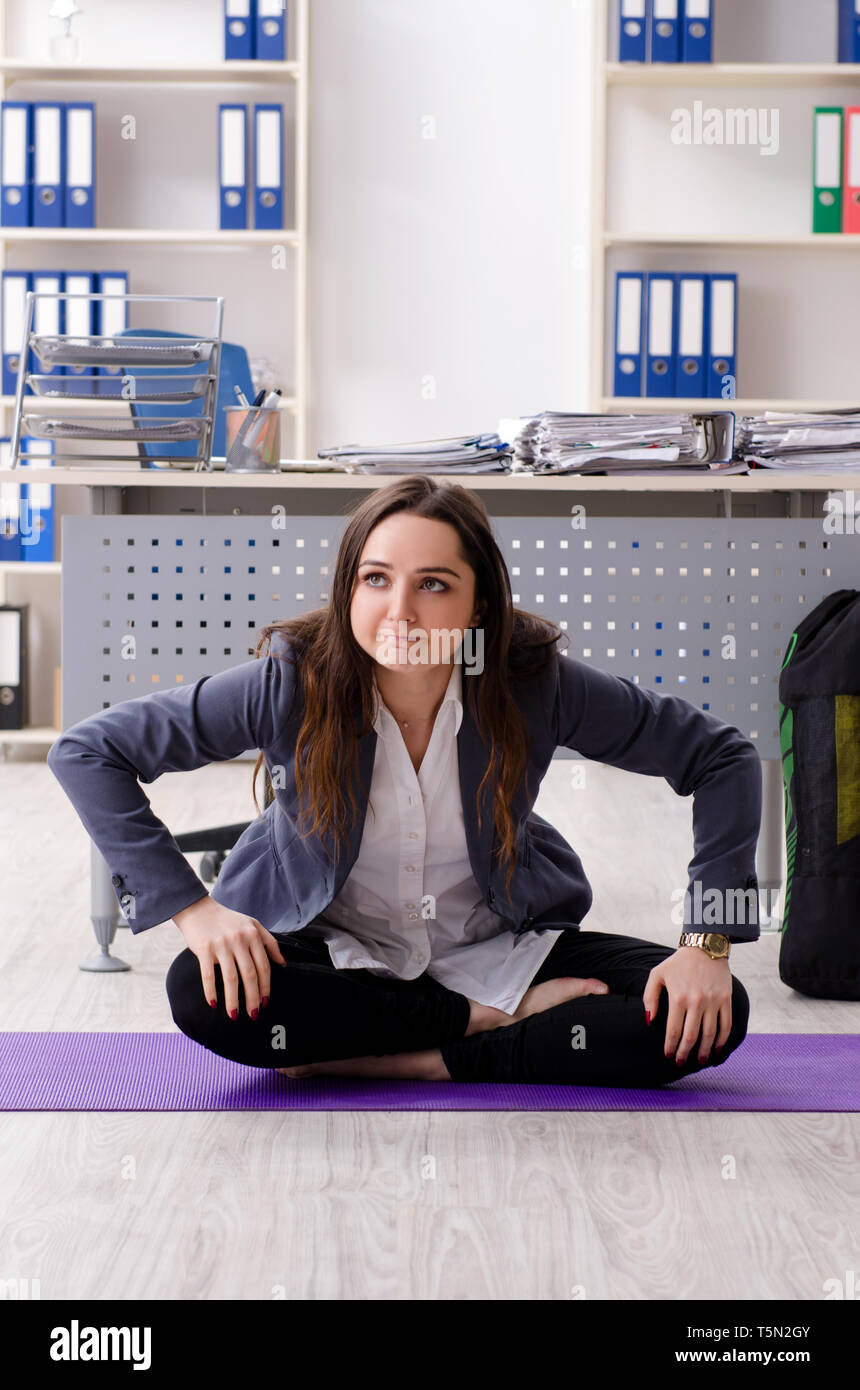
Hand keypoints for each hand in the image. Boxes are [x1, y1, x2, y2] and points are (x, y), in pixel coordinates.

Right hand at [172, 895, 287, 1020]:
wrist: (198, 909)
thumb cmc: (227, 920)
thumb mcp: (253, 924)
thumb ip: (269, 942)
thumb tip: (283, 963)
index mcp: (253, 935)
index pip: (264, 966)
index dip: (266, 986)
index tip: (265, 1002)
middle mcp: (239, 940)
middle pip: (250, 975)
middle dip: (253, 998)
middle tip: (254, 1014)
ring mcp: (221, 945)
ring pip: (231, 978)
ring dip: (233, 1000)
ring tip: (234, 1015)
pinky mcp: (204, 949)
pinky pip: (208, 975)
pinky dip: (211, 991)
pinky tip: (213, 1004)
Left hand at [642, 947, 732, 1064]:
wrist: (704, 947)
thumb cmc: (678, 963)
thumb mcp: (657, 975)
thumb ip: (650, 997)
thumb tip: (650, 1020)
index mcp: (678, 997)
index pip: (673, 1030)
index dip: (670, 1046)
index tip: (668, 1055)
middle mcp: (696, 1001)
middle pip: (691, 1036)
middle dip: (685, 1053)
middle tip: (681, 1063)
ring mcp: (713, 1001)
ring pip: (710, 1034)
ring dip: (704, 1051)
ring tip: (700, 1061)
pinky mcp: (726, 999)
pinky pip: (726, 1024)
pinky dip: (722, 1040)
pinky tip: (717, 1049)